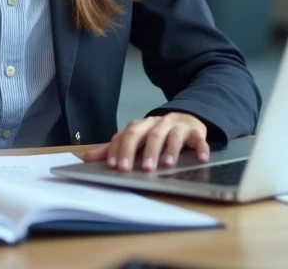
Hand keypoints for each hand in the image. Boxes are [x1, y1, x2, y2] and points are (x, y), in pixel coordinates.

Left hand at [82, 112, 208, 171]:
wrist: (185, 118)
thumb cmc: (155, 134)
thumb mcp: (134, 139)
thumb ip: (113, 149)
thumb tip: (86, 159)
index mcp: (140, 126)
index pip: (127, 134)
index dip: (121, 150)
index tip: (116, 167)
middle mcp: (157, 123)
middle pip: (149, 134)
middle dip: (144, 151)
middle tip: (142, 169)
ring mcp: (177, 126)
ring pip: (172, 135)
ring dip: (169, 150)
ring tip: (166, 165)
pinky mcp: (196, 131)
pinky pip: (199, 139)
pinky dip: (201, 148)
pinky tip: (201, 158)